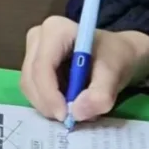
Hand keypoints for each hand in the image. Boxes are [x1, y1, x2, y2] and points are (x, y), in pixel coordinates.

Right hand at [20, 16, 148, 122]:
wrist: (118, 54)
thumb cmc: (116, 57)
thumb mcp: (115, 73)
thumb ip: (100, 94)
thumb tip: (77, 113)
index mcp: (56, 30)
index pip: (42, 67)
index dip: (50, 95)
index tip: (66, 116)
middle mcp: (38, 37)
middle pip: (31, 79)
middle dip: (49, 104)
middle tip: (72, 119)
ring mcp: (32, 51)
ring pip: (30, 88)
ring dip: (50, 105)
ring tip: (77, 108)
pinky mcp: (32, 66)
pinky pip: (34, 91)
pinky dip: (50, 103)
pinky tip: (70, 103)